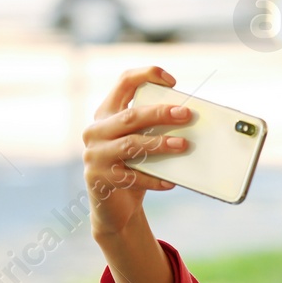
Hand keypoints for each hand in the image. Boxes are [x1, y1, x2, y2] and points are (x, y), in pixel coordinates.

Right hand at [82, 66, 188, 237]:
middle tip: (186, 115)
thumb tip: (187, 119)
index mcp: (106, 113)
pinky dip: (154, 179)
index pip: (124, 83)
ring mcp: (94, 155)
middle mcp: (95, 131)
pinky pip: (132, 177)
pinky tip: (171, 181)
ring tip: (183, 146)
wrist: (114, 207)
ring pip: (131, 145)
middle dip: (160, 114)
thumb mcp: (140, 142)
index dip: (146, 75)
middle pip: (131, 116)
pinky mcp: (99, 179)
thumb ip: (153, 129)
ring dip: (160, 144)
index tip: (172, 81)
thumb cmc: (133, 166)